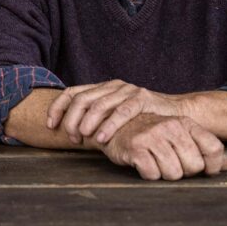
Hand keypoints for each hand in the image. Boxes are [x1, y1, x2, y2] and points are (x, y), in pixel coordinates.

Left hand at [47, 80, 182, 144]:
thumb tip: (69, 133)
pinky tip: (102, 139)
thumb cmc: (142, 121)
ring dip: (87, 123)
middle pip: (81, 99)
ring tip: (83, 138)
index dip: (57, 108)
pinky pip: (122, 111)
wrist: (176, 114)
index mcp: (102, 88)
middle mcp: (112, 86)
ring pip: (99, 105)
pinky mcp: (142, 98)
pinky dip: (109, 126)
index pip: (71, 92)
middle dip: (71, 119)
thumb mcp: (115, 118)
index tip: (50, 125)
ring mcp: (127, 90)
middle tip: (71, 138)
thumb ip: (95, 120)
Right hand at [100, 113, 226, 180]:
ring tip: (156, 162)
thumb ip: (204, 149)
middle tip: (171, 163)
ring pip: (174, 173)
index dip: (212, 165)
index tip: (202, 169)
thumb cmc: (151, 133)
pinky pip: (152, 174)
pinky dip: (149, 174)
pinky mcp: (135, 148)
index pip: (213, 148)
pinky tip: (143, 164)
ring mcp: (152, 136)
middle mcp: (170, 127)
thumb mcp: (179, 135)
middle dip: (184, 171)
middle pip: (194, 166)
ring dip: (165, 174)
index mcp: (185, 123)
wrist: (114, 124)